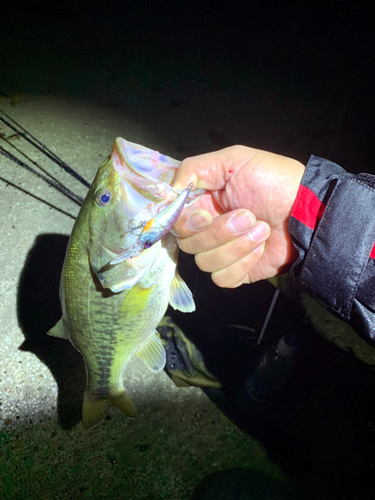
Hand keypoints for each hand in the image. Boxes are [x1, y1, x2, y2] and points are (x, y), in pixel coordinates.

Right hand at [172, 145, 304, 287]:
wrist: (307, 212)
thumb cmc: (273, 182)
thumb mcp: (235, 160)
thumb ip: (195, 168)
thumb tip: (171, 190)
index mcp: (202, 202)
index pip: (173, 219)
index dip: (184, 221)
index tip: (205, 214)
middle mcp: (206, 228)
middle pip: (188, 242)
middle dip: (220, 231)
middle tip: (248, 215)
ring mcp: (220, 251)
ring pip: (204, 262)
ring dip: (236, 245)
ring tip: (261, 229)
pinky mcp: (235, 272)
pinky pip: (222, 278)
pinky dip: (241, 264)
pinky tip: (260, 249)